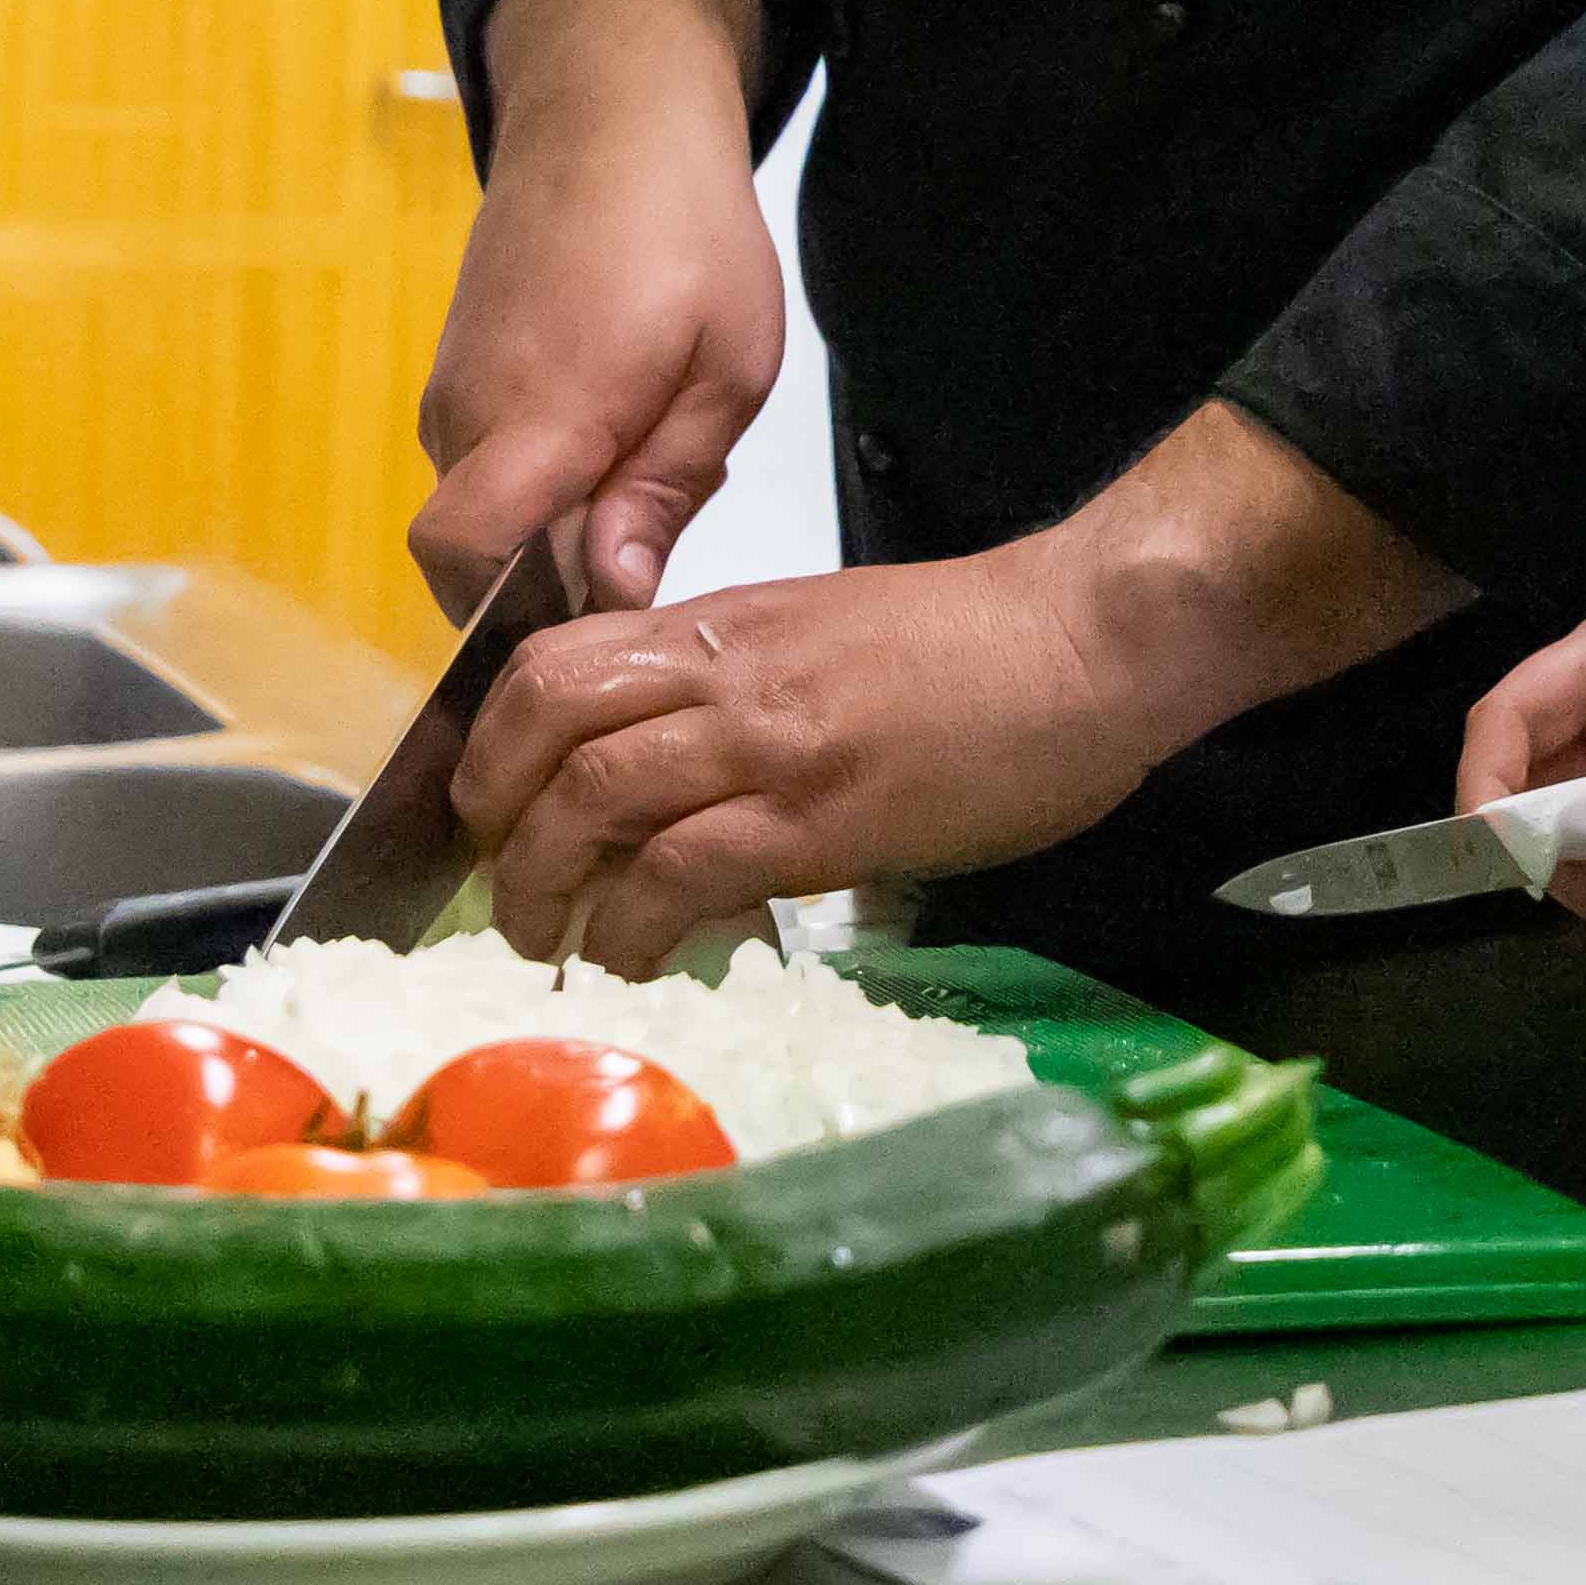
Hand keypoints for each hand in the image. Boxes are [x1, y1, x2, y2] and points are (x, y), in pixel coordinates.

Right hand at [411, 0, 781, 615]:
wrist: (607, 115)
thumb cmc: (686, 228)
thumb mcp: (728, 369)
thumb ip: (663, 491)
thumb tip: (612, 594)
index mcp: (540, 414)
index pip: (461, 551)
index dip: (510, 615)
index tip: (595, 614)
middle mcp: (466, 415)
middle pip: (485, 558)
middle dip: (567, 575)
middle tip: (664, 518)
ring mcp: (450, 395)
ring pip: (495, 515)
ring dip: (564, 520)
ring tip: (653, 448)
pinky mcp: (454, 380)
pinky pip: (492, 468)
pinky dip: (548, 477)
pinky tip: (621, 423)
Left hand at [452, 543, 1182, 973]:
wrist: (1090, 639)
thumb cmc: (983, 647)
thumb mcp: (831, 636)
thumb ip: (745, 686)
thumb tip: (680, 773)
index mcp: (728, 625)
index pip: (557, 660)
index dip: (498, 739)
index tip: (497, 806)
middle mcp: (727, 673)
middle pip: (545, 719)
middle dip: (495, 811)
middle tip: (505, 884)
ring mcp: (770, 742)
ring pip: (593, 795)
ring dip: (545, 882)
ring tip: (548, 942)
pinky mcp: (822, 816)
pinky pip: (683, 870)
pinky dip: (634, 924)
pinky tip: (636, 958)